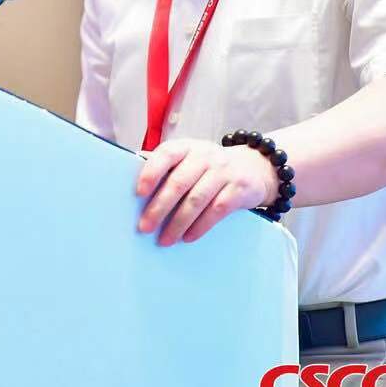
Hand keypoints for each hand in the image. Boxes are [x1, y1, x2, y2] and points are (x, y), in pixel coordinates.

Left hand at [134, 138, 276, 245]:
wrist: (253, 168)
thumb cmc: (208, 167)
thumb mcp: (189, 159)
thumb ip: (167, 168)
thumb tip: (132, 183)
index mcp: (187, 147)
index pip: (166, 154)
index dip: (151, 172)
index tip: (138, 193)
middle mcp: (205, 155)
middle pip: (179, 182)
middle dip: (159, 207)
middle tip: (145, 227)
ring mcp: (224, 171)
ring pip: (196, 200)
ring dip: (178, 223)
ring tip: (164, 240)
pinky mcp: (239, 189)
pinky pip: (217, 210)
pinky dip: (200, 226)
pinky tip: (188, 237)